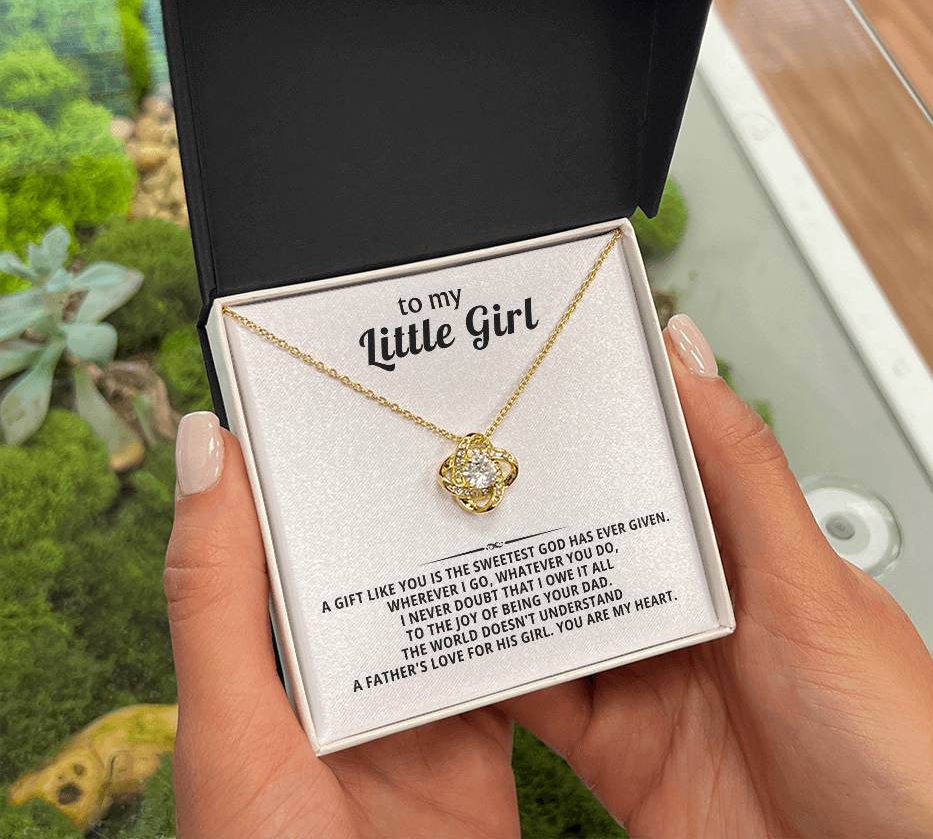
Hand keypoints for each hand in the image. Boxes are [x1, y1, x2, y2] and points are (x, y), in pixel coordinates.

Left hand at [165, 413, 517, 838]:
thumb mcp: (236, 722)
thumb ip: (217, 589)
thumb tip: (201, 441)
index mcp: (279, 641)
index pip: (298, 519)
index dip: (322, 446)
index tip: (361, 371)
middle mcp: (349, 658)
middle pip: (390, 549)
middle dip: (425, 486)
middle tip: (469, 404)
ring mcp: (420, 694)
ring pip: (456, 593)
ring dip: (485, 542)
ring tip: (524, 463)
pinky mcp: (484, 731)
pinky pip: (512, 653)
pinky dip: (534, 612)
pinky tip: (562, 558)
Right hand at [502, 315, 932, 838]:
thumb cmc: (880, 735)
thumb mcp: (806, 582)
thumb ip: (741, 468)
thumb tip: (687, 349)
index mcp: (733, 547)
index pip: (650, 457)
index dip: (594, 413)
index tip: (530, 371)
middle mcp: (681, 603)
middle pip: (588, 534)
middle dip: (529, 497)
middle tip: (463, 455)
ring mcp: (643, 671)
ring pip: (552, 610)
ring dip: (502, 584)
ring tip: (444, 539)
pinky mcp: (610, 743)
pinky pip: (537, 695)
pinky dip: (494, 672)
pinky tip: (462, 641)